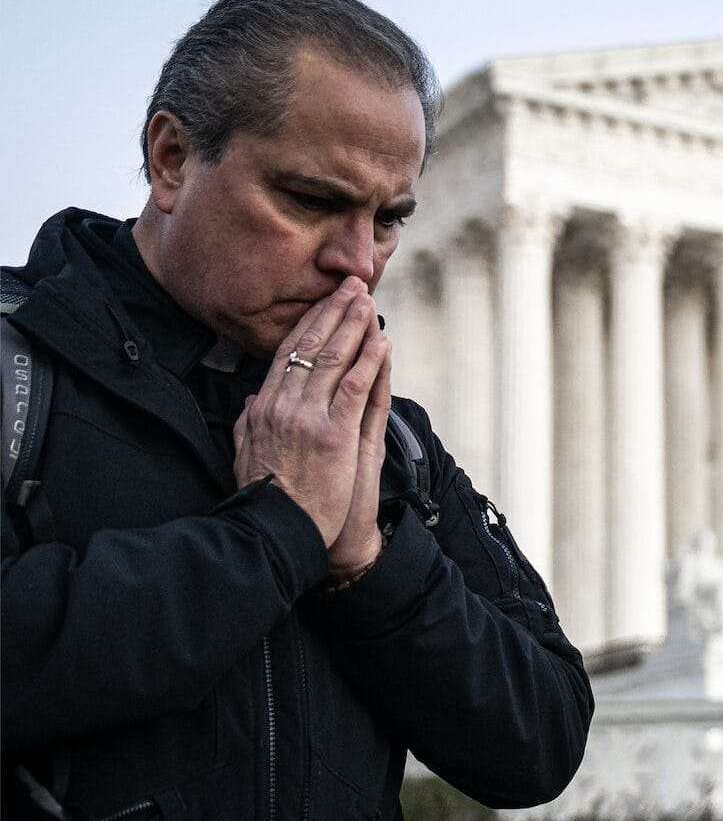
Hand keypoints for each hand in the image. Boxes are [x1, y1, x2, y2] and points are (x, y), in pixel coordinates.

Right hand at [232, 277, 387, 547]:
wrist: (273, 534)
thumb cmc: (266, 500)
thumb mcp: (244, 455)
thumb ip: (247, 424)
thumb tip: (251, 399)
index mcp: (261, 409)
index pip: (286, 354)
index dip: (308, 324)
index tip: (324, 302)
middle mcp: (282, 407)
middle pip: (310, 347)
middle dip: (334, 312)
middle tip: (352, 287)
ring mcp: (308, 419)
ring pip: (333, 360)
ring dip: (354, 326)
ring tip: (368, 302)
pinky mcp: (335, 436)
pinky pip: (355, 387)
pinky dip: (369, 360)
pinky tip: (381, 341)